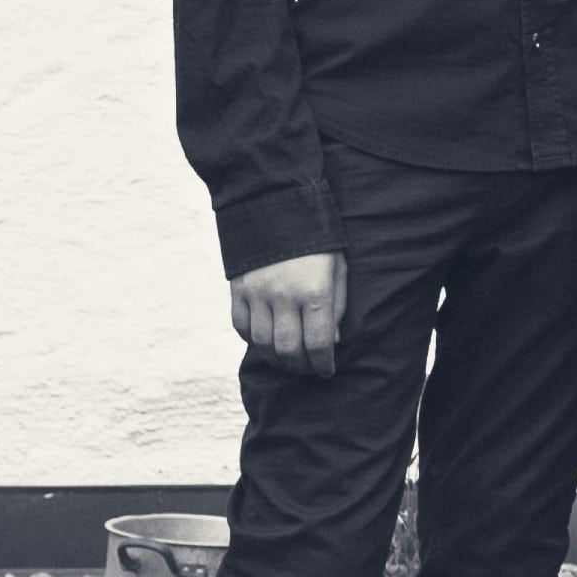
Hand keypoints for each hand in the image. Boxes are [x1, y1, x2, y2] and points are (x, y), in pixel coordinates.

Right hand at [230, 251, 349, 374]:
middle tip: (309, 369)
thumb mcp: (338, 269)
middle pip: (288, 350)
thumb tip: (332, 342)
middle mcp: (283, 295)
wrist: (275, 206)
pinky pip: (241, 328)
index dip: (323, 364)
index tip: (327, 370)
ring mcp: (257, 293)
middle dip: (301, 367)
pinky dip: (253, 341)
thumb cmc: (317, 241)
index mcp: (315, 291)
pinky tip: (267, 341)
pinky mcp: (238, 290)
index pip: (318, 344)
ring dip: (277, 359)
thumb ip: (337, 306)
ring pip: (262, 345)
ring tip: (289, 360)